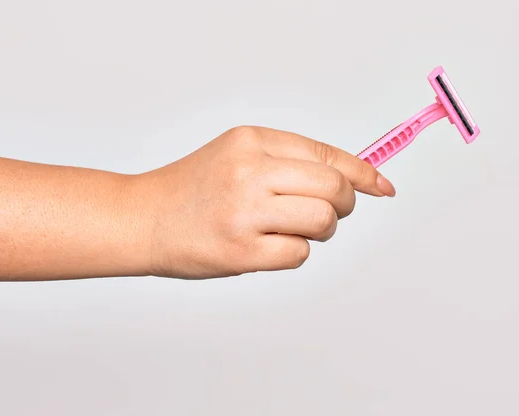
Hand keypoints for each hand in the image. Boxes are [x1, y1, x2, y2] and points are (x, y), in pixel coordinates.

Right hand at [138, 126, 395, 278]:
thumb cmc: (190, 190)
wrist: (142, 219)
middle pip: (333, 188)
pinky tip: (263, 247)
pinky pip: (299, 254)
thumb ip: (285, 161)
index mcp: (251, 140)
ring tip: (287, 230)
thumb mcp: (234, 155)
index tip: (381, 186)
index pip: (325, 153)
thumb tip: (347, 179)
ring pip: (322, 220)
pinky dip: (291, 253)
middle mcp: (250, 170)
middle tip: (326, 213)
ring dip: (317, 230)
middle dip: (342, 205)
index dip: (362, 172)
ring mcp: (245, 211)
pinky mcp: (240, 250)